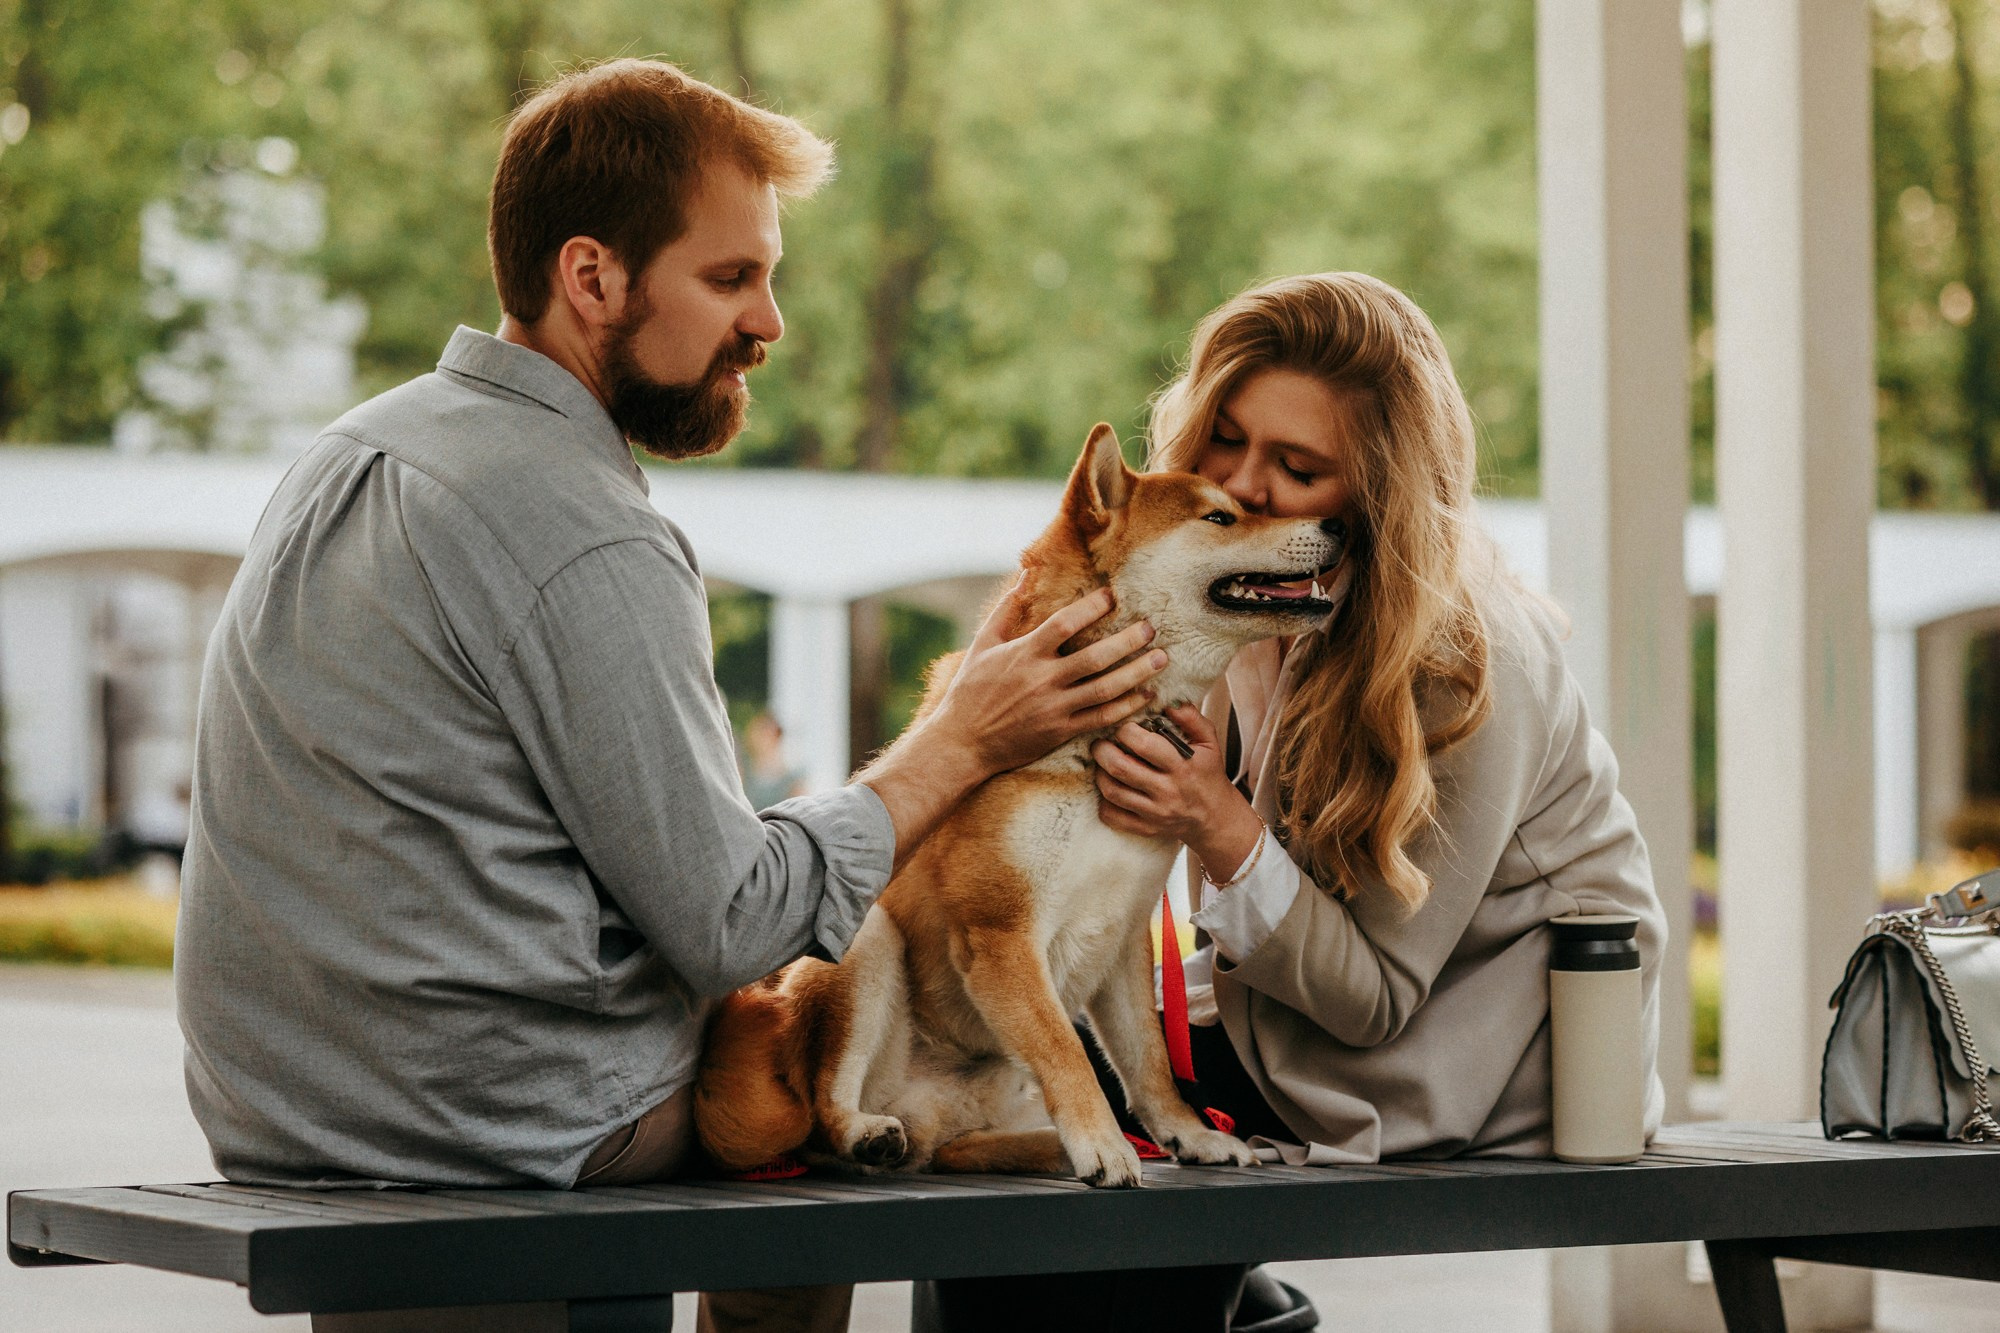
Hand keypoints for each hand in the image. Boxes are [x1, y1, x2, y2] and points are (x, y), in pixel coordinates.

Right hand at [930, 585, 1166, 777]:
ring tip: (1160, 658)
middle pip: (1096, 657)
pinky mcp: (1061, 731)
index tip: (1112, 595)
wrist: (963, 743)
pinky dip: (1127, 706)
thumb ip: (1006, 610)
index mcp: (1025, 653)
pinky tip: (1146, 695)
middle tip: (1150, 628)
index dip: (1092, 607)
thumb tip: (1024, 576)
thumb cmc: (970, 690)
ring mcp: (1055, 707)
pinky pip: (1102, 717)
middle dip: (1128, 641)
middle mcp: (1043, 679)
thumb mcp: (983, 644)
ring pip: (1105, 688)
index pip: (1065, 623)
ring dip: (1137, 673)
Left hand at [1093, 704, 1263, 879]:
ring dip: (1099, 773)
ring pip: (1112, 791)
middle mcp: (1167, 790)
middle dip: (1102, 750)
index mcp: (1182, 766)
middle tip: (1100, 742)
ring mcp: (1155, 812)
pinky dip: (1103, 801)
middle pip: (1121, 768)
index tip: (1122, 726)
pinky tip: (1108, 787)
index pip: (1144, 745)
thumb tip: (1168, 701)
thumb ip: (1191, 718)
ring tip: (1102, 763)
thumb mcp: (1208, 742)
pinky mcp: (1146, 828)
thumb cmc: (1207, 773)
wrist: (1215, 817)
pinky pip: (1112, 816)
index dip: (1125, 731)